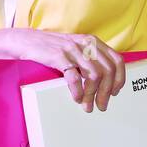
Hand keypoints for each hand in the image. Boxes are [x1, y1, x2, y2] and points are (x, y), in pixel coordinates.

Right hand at [6, 30, 125, 112]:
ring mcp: (72, 49)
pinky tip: (76, 98)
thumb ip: (90, 58)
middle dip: (106, 92)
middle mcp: (85, 44)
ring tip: (87, 106)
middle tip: (102, 105)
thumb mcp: (75, 48)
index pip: (116, 60)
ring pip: (94, 75)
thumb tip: (105, 81)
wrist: (26, 41)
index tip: (115, 92)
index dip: (119, 78)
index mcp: (92, 42)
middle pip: (108, 70)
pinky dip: (78, 91)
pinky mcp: (59, 56)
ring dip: (92, 94)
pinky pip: (75, 77)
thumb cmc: (51, 48)